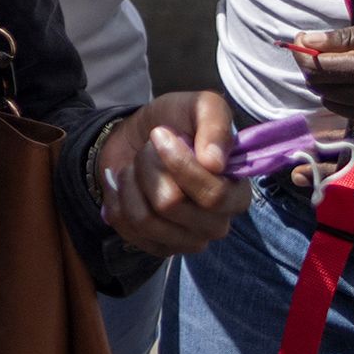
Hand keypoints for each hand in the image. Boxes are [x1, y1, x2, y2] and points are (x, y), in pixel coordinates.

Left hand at [98, 89, 252, 254]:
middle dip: (148, 167)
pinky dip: (117, 199)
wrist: (138, 137)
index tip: (160, 134)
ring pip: (145, 219)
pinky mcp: (158, 246)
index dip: (180, 165)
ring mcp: (187, 239)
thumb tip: (215, 162)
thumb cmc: (175, 123)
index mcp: (236, 194)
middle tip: (148, 150)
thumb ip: (216, 123)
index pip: (214, 196)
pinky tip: (124, 184)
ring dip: (130, 182)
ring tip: (136, 166)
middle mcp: (216, 223)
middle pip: (170, 205)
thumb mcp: (199, 106)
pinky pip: (127, 229)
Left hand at [292, 19, 353, 139]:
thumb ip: (344, 38)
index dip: (304, 56)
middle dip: (318, 73)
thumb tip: (304, 40)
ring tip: (352, 74)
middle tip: (328, 58)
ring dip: (335, 91)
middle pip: (324, 91)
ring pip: (339, 109)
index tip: (302, 45)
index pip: (317, 69)